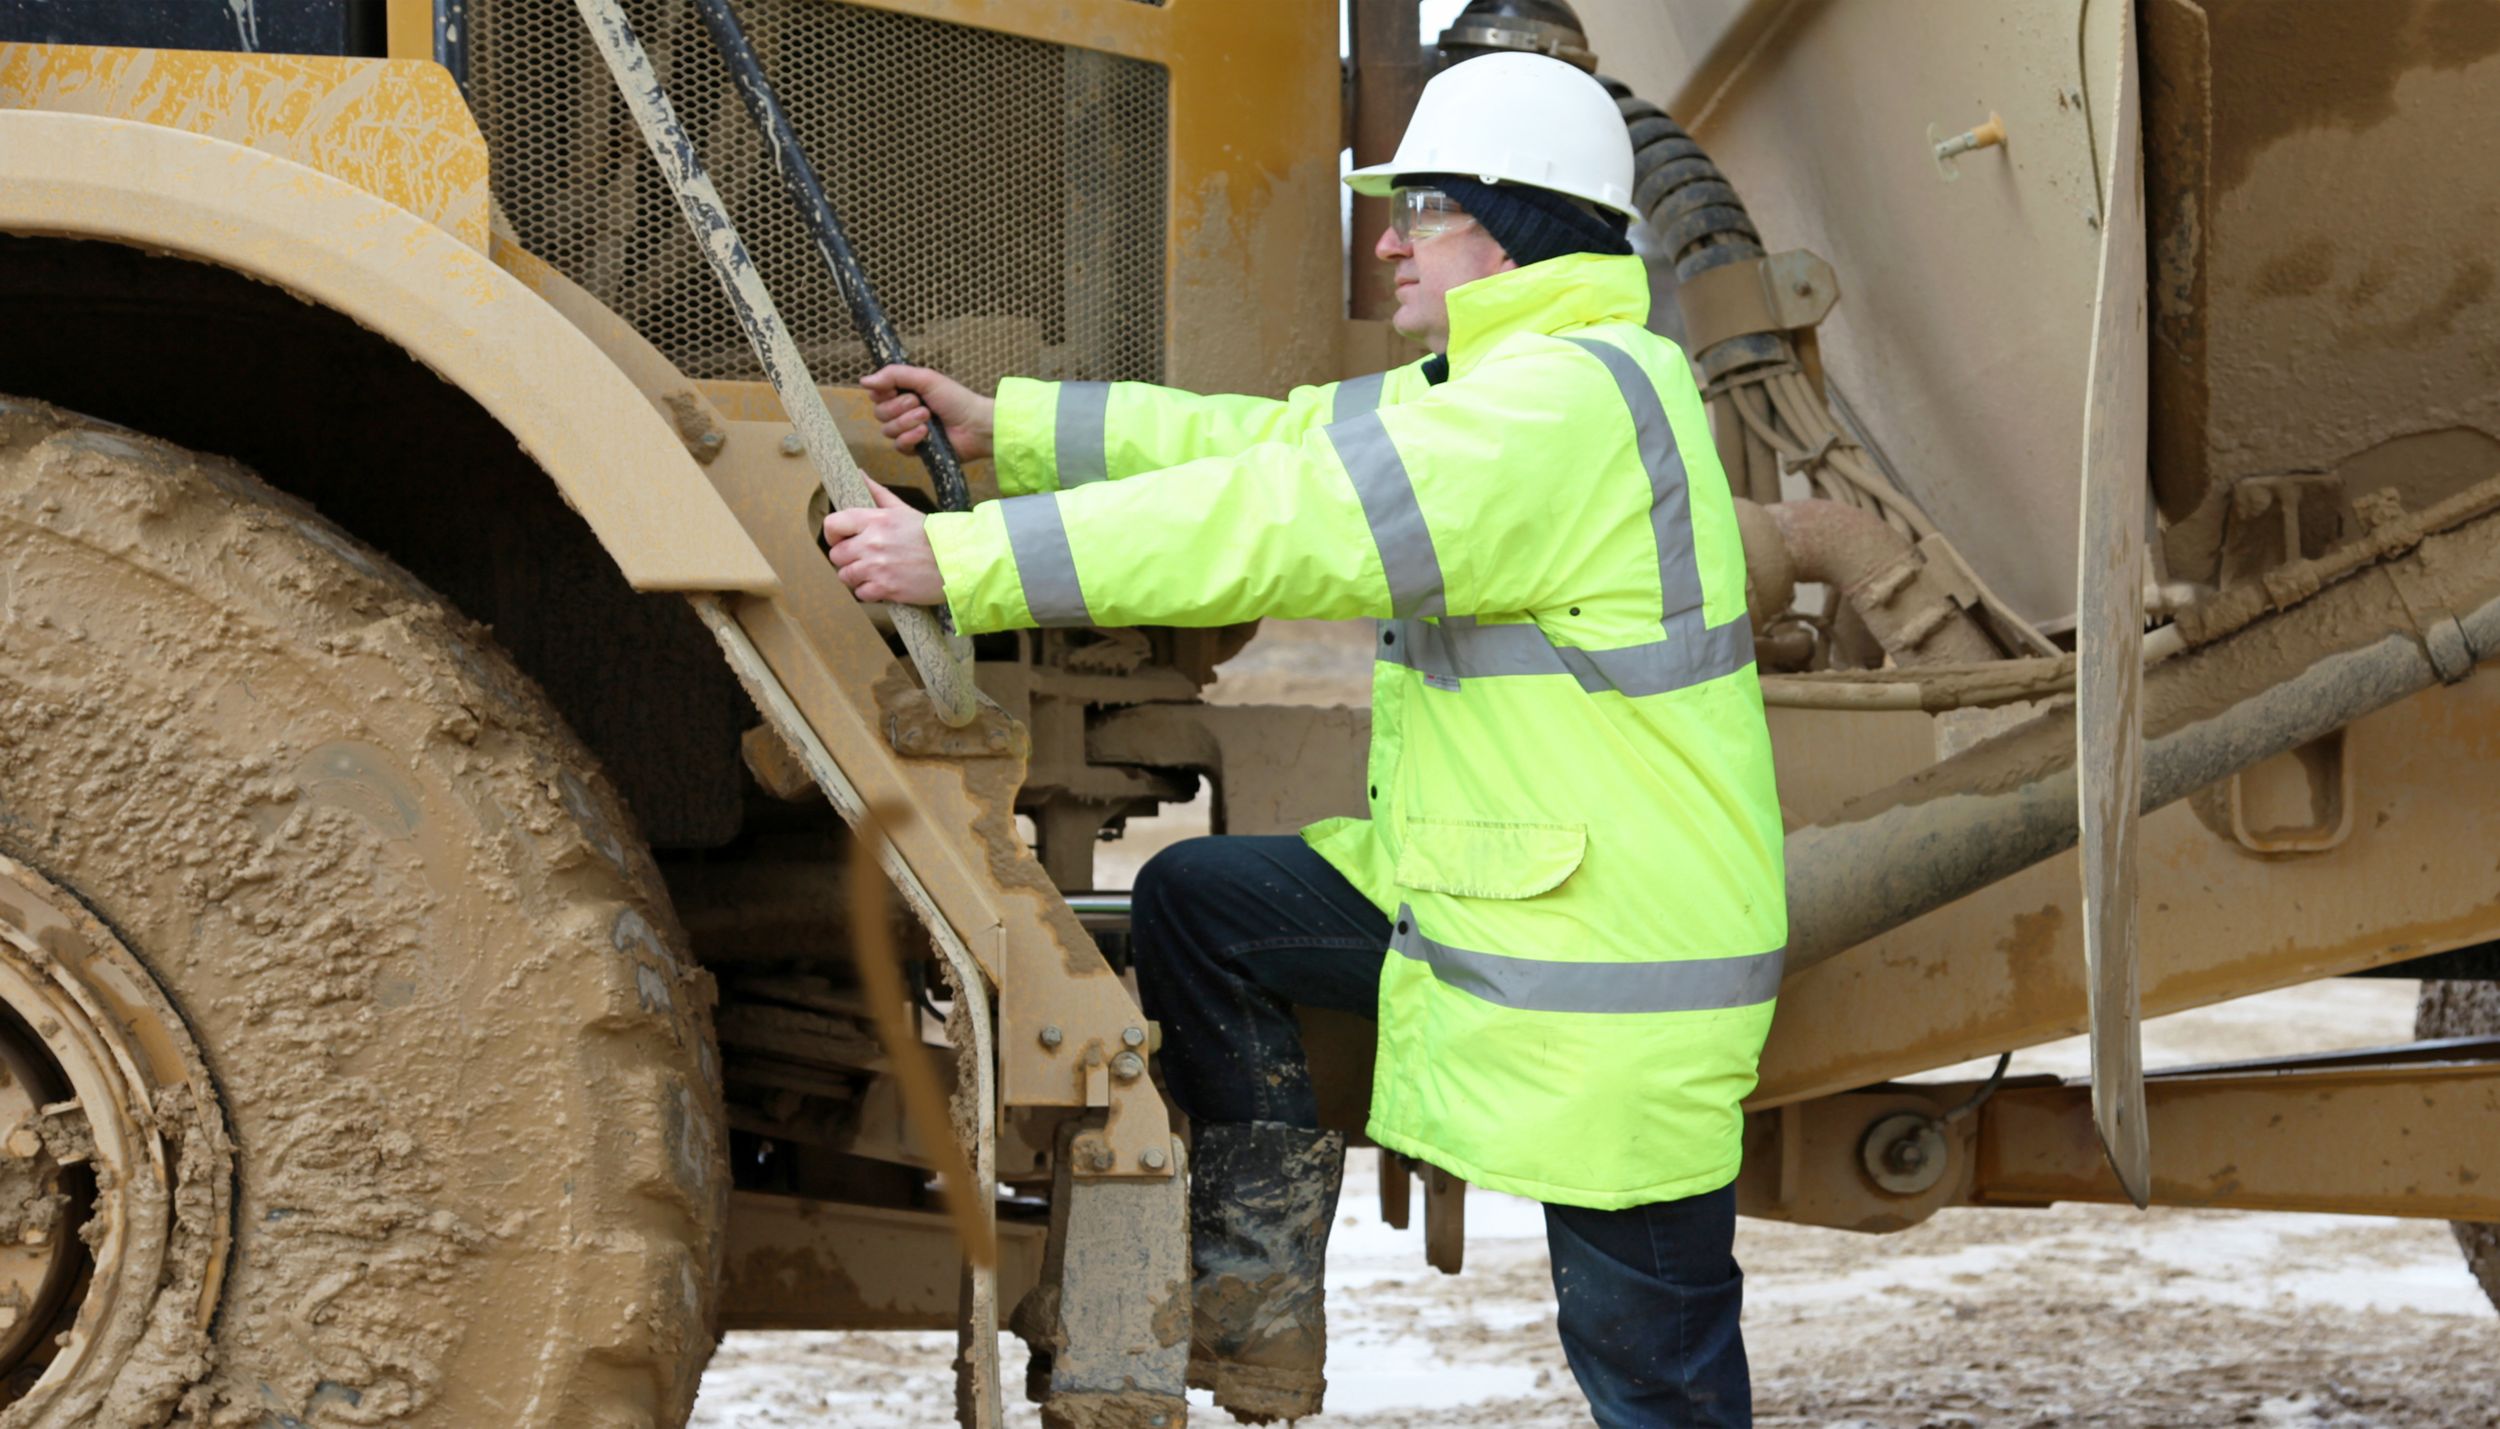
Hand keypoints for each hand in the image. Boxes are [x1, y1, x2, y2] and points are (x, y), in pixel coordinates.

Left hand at [824, 481, 944, 605]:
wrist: (958, 561)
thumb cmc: (933, 535)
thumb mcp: (904, 510)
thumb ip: (878, 494)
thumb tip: (859, 475)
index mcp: (876, 520)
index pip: (833, 524)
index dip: (832, 534)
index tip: (841, 539)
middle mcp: (872, 543)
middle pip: (836, 554)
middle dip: (847, 558)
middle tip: (862, 558)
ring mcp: (877, 568)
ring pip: (845, 576)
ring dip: (856, 576)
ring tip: (874, 572)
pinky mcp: (886, 589)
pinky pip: (861, 594)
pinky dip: (869, 592)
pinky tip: (883, 584)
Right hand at [860, 363, 993, 460]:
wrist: (975, 425)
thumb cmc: (955, 399)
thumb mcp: (925, 378)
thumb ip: (894, 375)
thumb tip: (863, 380)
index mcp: (904, 392)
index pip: (877, 394)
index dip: (883, 392)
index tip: (895, 389)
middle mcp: (903, 412)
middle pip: (879, 412)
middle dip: (898, 407)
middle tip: (919, 403)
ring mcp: (908, 431)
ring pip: (887, 429)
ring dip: (907, 422)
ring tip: (928, 417)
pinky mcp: (915, 449)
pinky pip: (898, 446)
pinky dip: (911, 438)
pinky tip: (926, 434)